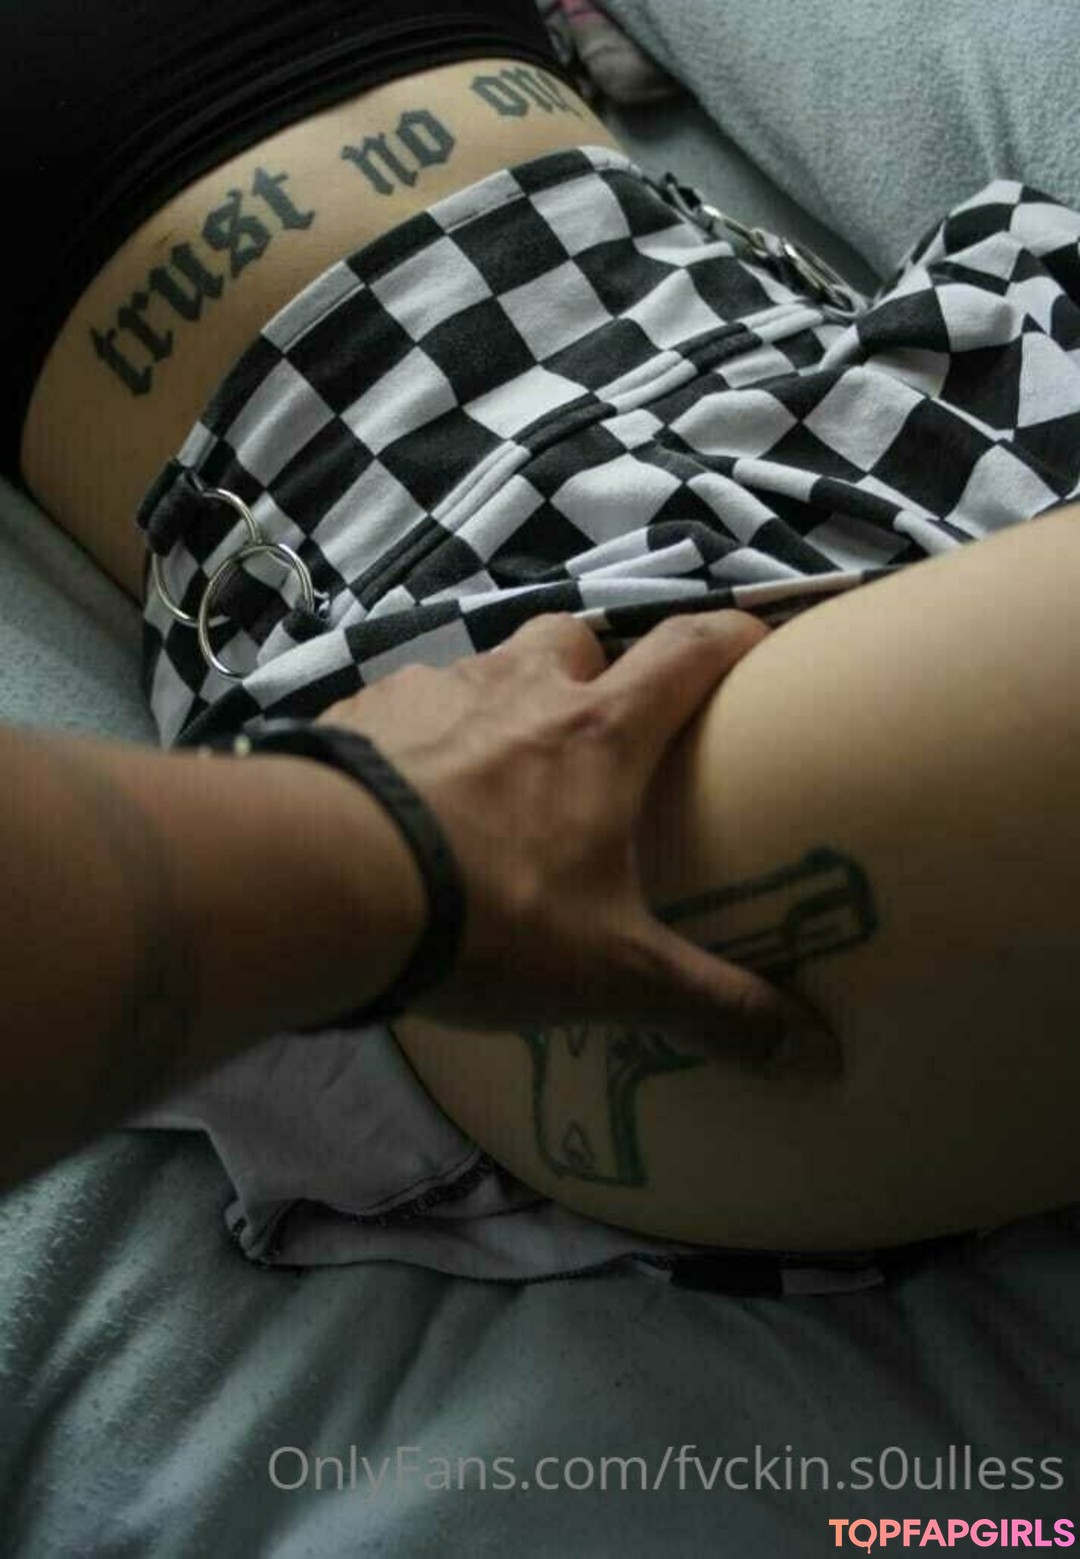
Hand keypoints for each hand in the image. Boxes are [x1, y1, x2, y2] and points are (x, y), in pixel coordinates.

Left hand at [316, 610, 834, 1071]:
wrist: (324, 882)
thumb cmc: (490, 916)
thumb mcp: (613, 975)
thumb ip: (715, 1008)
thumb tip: (819, 1057)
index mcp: (599, 733)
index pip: (688, 651)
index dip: (730, 639)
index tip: (755, 645)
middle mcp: (520, 688)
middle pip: (578, 637)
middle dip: (596, 667)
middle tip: (593, 731)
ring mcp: (433, 690)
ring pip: (487, 667)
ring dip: (501, 702)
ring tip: (489, 775)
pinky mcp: (360, 710)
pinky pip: (405, 704)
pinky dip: (419, 735)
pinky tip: (406, 796)